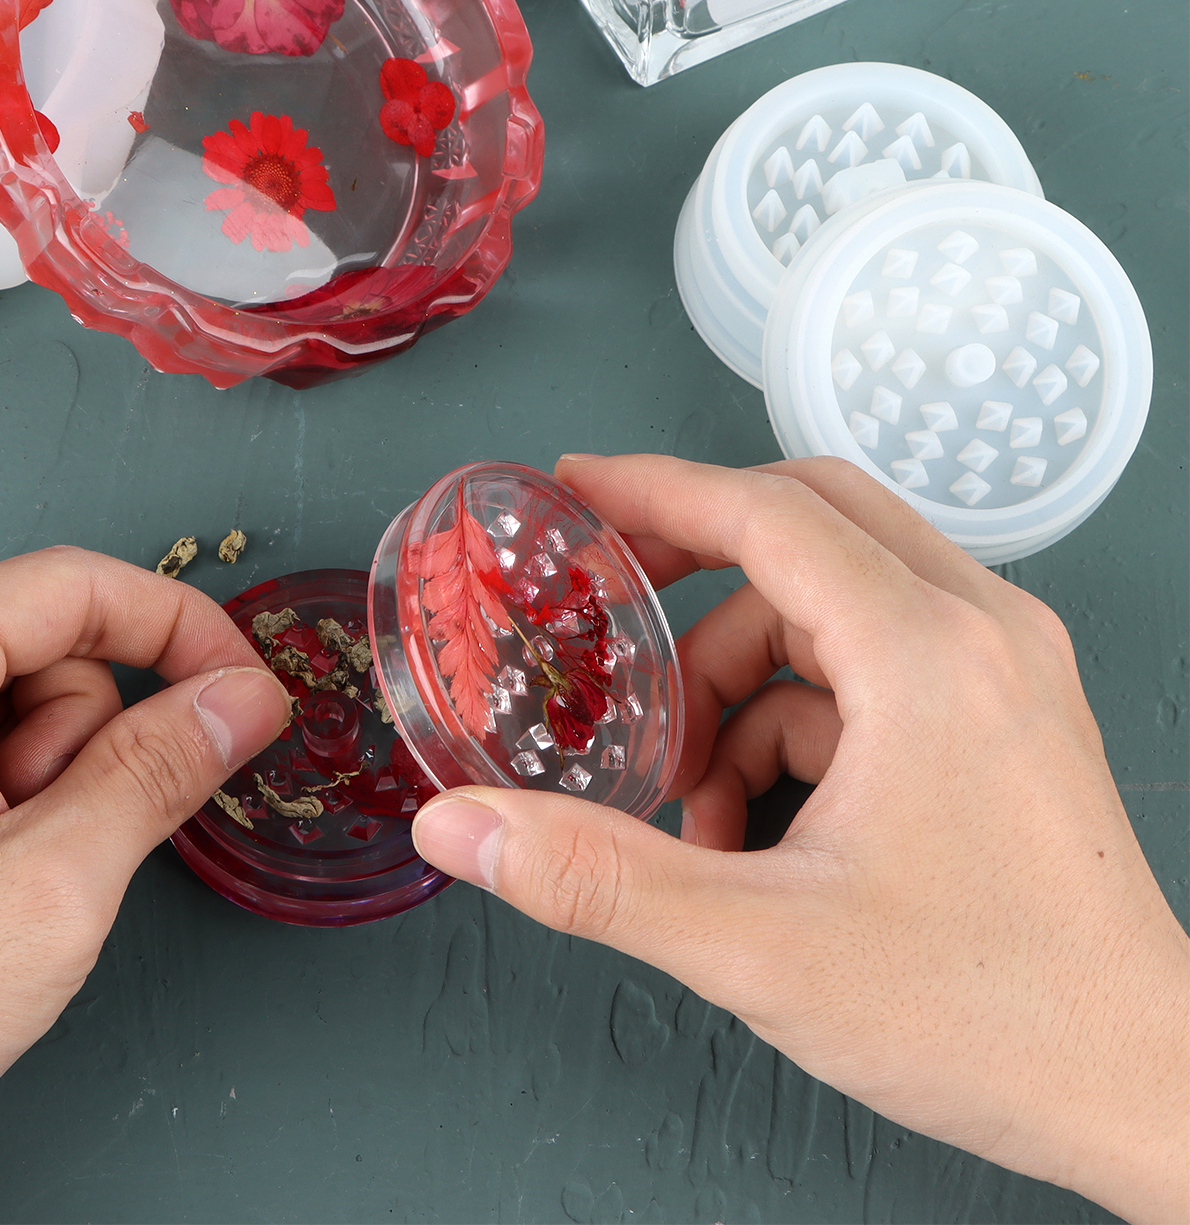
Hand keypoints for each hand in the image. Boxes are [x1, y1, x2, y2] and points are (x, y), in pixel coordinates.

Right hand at [412, 455, 1188, 1224]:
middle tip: (609, 591)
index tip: (571, 489)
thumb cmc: (991, 1014)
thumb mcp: (760, 947)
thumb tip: (460, 826)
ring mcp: (1003, 669)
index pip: (766, 513)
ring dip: (739, 673)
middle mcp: (979, 630)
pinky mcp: (1005, 716)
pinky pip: (871, 665)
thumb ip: (596, 876)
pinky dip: (793, 718)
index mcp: (927, 652)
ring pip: (834, 600)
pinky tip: (752, 821)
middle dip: (695, 553)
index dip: (654, 490)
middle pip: (809, 519)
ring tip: (687, 794)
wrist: (1148, 1093)